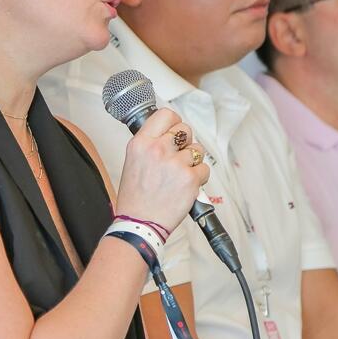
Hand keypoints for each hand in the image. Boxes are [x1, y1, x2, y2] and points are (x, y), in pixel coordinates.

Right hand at [115, 108, 209, 232]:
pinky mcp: (190, 178)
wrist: (139, 224)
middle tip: (178, 158)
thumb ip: (150, 144)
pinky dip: (199, 177)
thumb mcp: (132, 162)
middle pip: (185, 129)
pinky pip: (204, 168)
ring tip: (179, 175)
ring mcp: (175, 164)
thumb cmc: (136, 198)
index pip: (166, 115)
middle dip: (186, 143)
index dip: (174, 122)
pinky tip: (185, 186)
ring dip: (193, 161)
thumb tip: (169, 133)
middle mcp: (157, 150)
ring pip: (197, 149)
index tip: (175, 130)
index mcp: (140, 143)